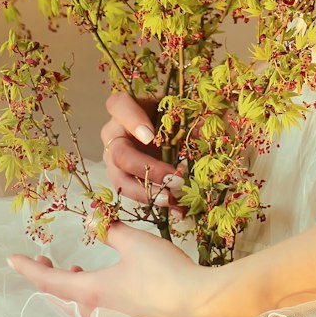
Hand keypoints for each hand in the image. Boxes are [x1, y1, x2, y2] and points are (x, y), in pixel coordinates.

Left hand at [7, 221, 201, 316]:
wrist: (195, 303)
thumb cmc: (162, 272)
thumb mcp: (135, 243)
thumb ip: (112, 231)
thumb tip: (99, 223)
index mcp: (91, 292)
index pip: (48, 282)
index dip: (28, 269)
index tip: (11, 259)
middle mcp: (96, 313)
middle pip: (59, 299)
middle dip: (48, 278)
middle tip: (45, 259)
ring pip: (78, 307)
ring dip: (71, 287)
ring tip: (75, 267)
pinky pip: (96, 312)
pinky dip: (90, 295)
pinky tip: (106, 282)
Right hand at [100, 90, 186, 223]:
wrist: (166, 129)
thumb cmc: (169, 111)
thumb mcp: (177, 108)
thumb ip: (187, 115)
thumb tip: (202, 133)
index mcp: (123, 107)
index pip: (118, 106)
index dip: (132, 121)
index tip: (150, 136)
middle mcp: (113, 134)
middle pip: (119, 154)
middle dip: (147, 169)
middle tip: (172, 178)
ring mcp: (115, 160)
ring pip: (121, 180)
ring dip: (146, 193)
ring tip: (170, 199)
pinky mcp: (124, 179)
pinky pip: (134, 195)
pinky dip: (156, 205)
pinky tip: (176, 210)